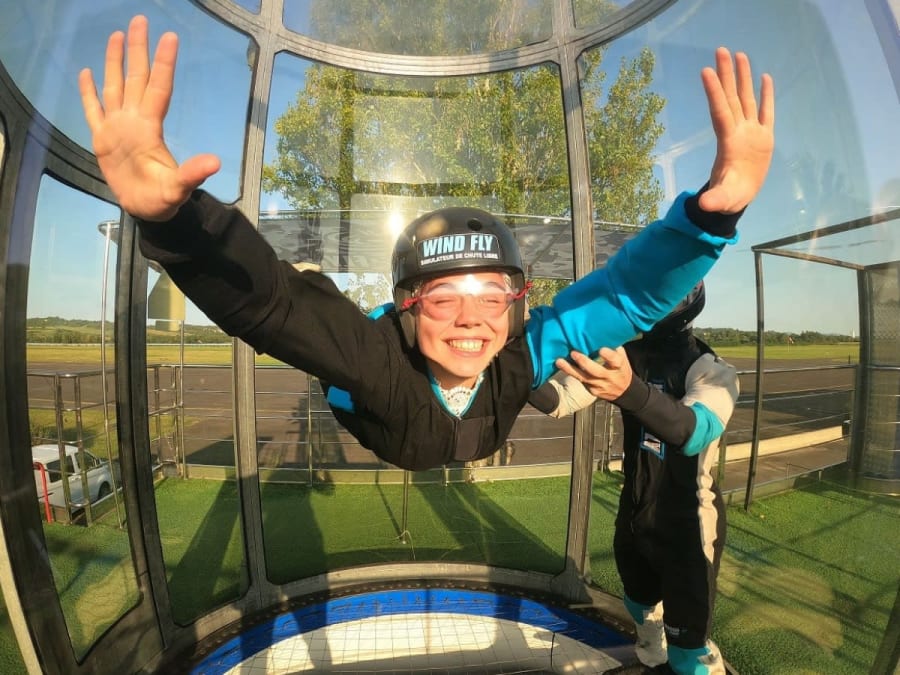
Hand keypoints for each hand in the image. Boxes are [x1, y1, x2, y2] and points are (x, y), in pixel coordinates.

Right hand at [78, 15, 219, 220]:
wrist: (146, 211)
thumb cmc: (163, 201)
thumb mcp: (178, 189)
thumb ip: (192, 174)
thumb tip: (215, 162)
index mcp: (150, 127)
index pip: (158, 87)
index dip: (163, 63)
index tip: (170, 37)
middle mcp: (134, 121)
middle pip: (136, 78)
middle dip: (138, 50)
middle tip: (140, 20)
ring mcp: (117, 128)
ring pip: (115, 86)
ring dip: (115, 62)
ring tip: (117, 35)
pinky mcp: (102, 139)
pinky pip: (93, 110)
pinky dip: (88, 93)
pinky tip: (86, 73)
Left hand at [554, 346, 632, 401]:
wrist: (624, 390)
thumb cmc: (620, 366)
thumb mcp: (621, 356)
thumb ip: (612, 346)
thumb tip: (600, 329)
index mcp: (619, 366)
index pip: (615, 361)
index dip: (608, 356)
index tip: (601, 349)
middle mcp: (610, 377)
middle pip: (596, 371)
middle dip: (584, 362)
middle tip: (573, 353)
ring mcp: (600, 386)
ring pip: (583, 378)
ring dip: (570, 369)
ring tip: (559, 361)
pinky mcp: (592, 390)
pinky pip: (580, 381)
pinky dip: (571, 373)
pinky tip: (562, 366)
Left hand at [699, 47, 774, 213]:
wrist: (739, 197)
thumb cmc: (729, 197)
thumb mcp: (724, 200)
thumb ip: (715, 200)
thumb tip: (703, 206)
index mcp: (728, 143)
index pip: (720, 112)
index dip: (714, 93)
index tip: (706, 72)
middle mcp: (738, 132)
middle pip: (731, 98)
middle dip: (726, 75)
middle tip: (720, 50)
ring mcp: (751, 132)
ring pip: (747, 99)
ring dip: (742, 78)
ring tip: (739, 54)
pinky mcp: (764, 137)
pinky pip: (766, 111)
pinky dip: (766, 95)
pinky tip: (764, 77)